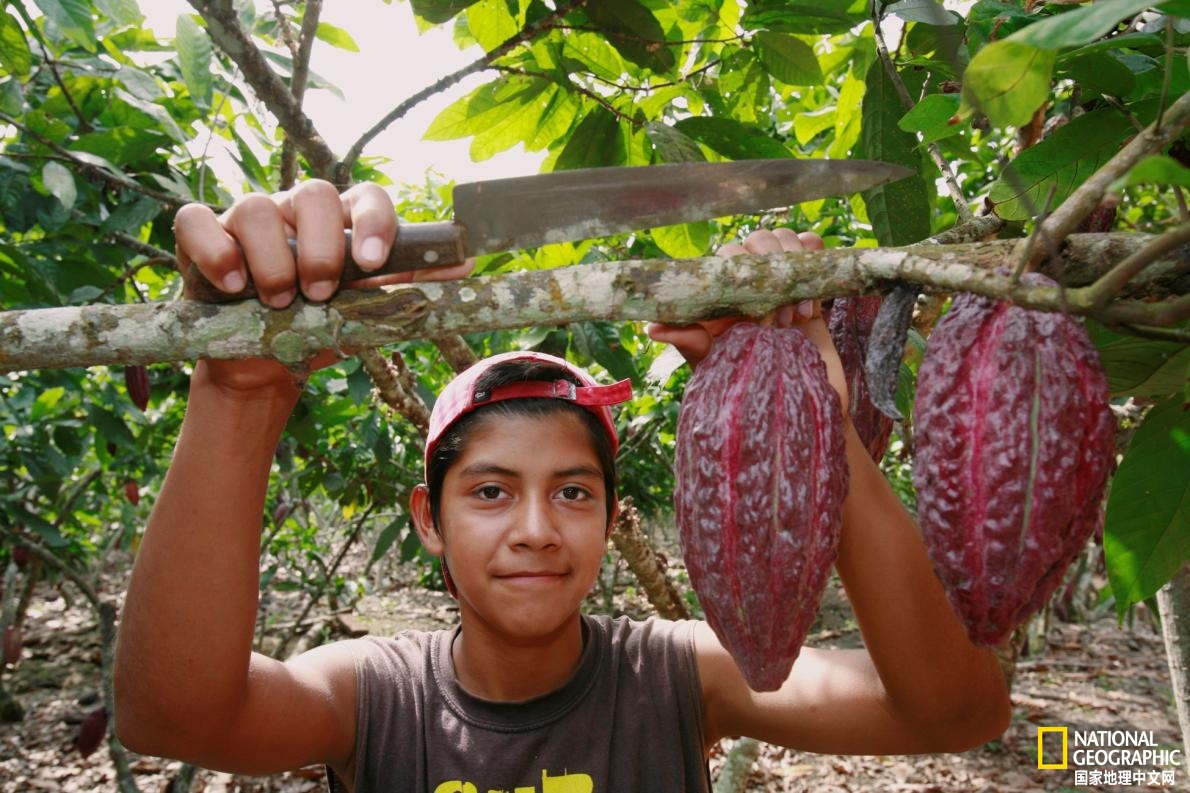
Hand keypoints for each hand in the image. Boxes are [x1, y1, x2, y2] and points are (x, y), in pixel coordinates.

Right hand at [173, 180, 471, 394]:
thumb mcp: (368, 310)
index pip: (368, 196)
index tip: (373, 262)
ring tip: (279, 303)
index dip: (375, 223)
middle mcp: (298, 211)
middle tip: (321, 294)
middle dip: (322, 248)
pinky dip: (216, 250)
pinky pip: (197, 221)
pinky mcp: (202, 237)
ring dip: (272, 261)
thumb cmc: (321, 325)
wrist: (266, 362)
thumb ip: (411, 285)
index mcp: (344, 221)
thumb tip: (467, 264)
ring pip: (257, 209)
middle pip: (315, 195)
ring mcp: (248, 219)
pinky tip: (232, 286)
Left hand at [646, 228, 848, 414]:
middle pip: (758, 240)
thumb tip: (652, 328)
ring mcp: (779, 277)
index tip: (756, 312)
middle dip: (773, 273)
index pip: (728, 255)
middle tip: (780, 320)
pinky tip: (812, 306)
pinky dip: (815, 265)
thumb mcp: (714, 362)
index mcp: (724, 290)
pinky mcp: (809, 280)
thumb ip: (689, 341)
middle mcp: (750, 278)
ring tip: (798, 317)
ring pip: (785, 239)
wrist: (795, 396)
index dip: (744, 271)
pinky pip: (811, 246)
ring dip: (795, 271)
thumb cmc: (746, 378)